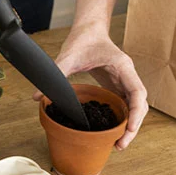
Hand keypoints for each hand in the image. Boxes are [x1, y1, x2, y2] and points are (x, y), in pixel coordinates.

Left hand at [32, 23, 147, 149]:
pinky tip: (111, 131)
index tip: (129, 129)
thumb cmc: (83, 39)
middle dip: (133, 126)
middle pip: (139, 105)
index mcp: (123, 67)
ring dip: (128, 125)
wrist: (88, 28)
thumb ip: (56, 74)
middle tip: (120, 145)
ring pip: (133, 107)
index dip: (136, 112)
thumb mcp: (68, 56)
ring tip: (117, 144)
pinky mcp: (115, 85)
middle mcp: (128, 75)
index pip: (138, 93)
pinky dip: (120, 118)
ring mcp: (123, 81)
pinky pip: (122, 104)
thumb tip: (36, 96)